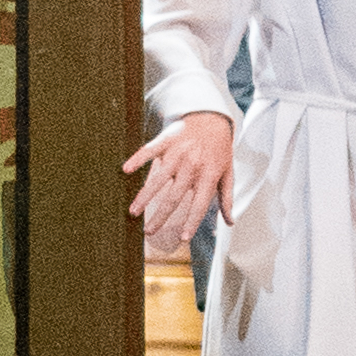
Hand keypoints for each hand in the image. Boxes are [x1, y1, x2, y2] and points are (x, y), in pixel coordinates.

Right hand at [124, 111, 233, 251]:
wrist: (212, 117)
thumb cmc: (220, 148)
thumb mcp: (228, 172)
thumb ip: (226, 197)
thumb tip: (230, 222)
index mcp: (208, 176)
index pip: (199, 205)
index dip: (191, 222)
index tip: (182, 238)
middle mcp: (192, 167)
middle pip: (174, 197)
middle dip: (160, 216)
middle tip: (148, 231)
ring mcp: (177, 153)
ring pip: (158, 179)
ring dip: (144, 196)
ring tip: (133, 211)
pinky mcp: (166, 141)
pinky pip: (149, 151)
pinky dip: (137, 159)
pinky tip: (126, 170)